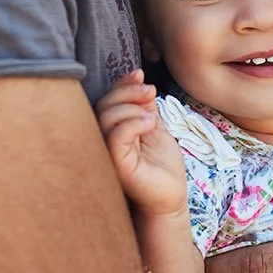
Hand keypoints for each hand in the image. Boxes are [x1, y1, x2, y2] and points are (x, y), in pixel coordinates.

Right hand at [97, 70, 186, 216]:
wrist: (170, 198)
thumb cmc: (161, 166)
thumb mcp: (153, 127)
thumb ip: (144, 106)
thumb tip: (140, 80)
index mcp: (111, 131)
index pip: (106, 101)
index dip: (120, 84)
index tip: (139, 74)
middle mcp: (103, 142)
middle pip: (102, 105)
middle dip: (127, 91)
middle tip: (150, 91)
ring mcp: (107, 154)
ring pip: (106, 117)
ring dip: (131, 106)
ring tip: (152, 115)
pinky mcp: (117, 166)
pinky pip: (116, 137)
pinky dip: (133, 122)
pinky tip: (150, 123)